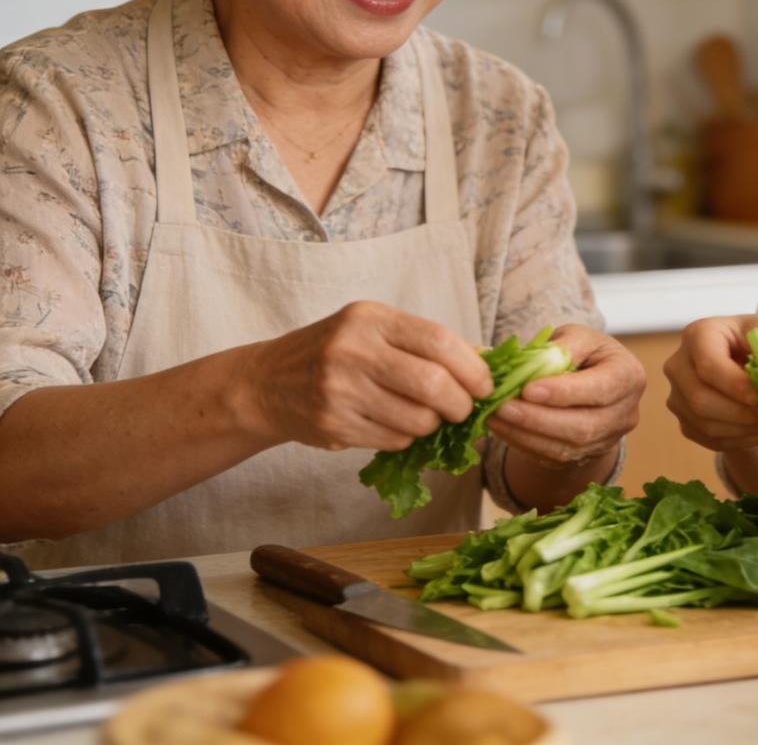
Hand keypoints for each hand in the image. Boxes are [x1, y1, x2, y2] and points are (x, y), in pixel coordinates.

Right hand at [242, 301, 492, 451]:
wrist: (267, 382)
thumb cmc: (336, 350)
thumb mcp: (376, 329)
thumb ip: (427, 342)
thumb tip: (489, 360)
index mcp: (370, 319)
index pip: (438, 341)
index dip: (472, 367)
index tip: (485, 385)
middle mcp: (353, 351)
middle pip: (432, 384)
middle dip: (460, 403)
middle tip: (463, 409)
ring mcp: (340, 391)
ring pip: (416, 419)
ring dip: (434, 424)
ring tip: (428, 416)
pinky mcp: (333, 426)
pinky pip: (393, 440)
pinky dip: (407, 437)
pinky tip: (397, 424)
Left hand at [488, 324, 644, 467]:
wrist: (592, 379)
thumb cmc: (585, 351)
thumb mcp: (577, 337)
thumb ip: (560, 347)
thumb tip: (530, 361)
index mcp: (628, 376)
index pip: (600, 389)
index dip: (565, 392)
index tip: (528, 389)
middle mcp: (625, 413)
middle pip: (583, 426)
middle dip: (538, 419)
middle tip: (502, 407)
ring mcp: (608, 440)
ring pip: (567, 448)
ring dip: (526, 434)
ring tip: (495, 417)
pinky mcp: (587, 456)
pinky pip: (554, 458)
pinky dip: (525, 444)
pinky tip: (503, 429)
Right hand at [663, 313, 757, 452]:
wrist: (748, 358)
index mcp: (696, 335)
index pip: (707, 365)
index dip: (735, 385)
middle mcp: (678, 365)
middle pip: (700, 399)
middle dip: (740, 413)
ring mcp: (678, 396)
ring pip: (705, 423)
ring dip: (743, 429)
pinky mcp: (686, 421)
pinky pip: (710, 439)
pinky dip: (740, 440)